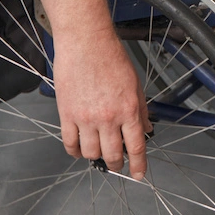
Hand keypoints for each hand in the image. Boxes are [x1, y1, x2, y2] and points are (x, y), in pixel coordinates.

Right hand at [53, 29, 151, 177]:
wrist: (85, 41)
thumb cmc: (110, 56)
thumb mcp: (134, 82)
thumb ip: (141, 108)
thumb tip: (146, 127)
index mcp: (128, 109)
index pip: (137, 147)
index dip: (139, 165)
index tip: (138, 174)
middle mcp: (108, 117)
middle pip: (113, 155)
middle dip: (117, 164)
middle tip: (117, 164)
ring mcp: (86, 118)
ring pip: (91, 153)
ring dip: (95, 157)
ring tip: (97, 152)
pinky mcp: (67, 114)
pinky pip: (70, 143)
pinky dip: (74, 151)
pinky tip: (78, 149)